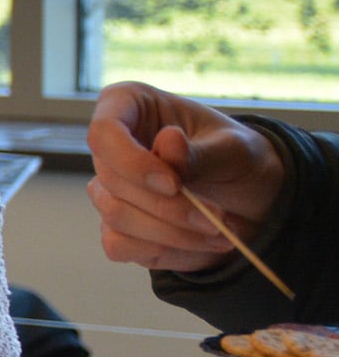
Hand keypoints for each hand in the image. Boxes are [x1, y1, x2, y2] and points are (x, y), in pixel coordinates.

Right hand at [87, 80, 285, 273]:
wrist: (252, 198)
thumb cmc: (240, 159)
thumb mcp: (234, 149)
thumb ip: (199, 152)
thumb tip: (168, 142)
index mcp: (129, 107)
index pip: (103, 134)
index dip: (131, 163)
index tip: (174, 185)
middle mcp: (111, 147)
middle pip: (111, 181)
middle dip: (168, 207)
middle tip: (216, 218)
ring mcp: (109, 188)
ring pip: (116, 216)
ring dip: (172, 232)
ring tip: (218, 232)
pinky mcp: (117, 225)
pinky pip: (119, 244)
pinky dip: (164, 250)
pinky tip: (198, 244)